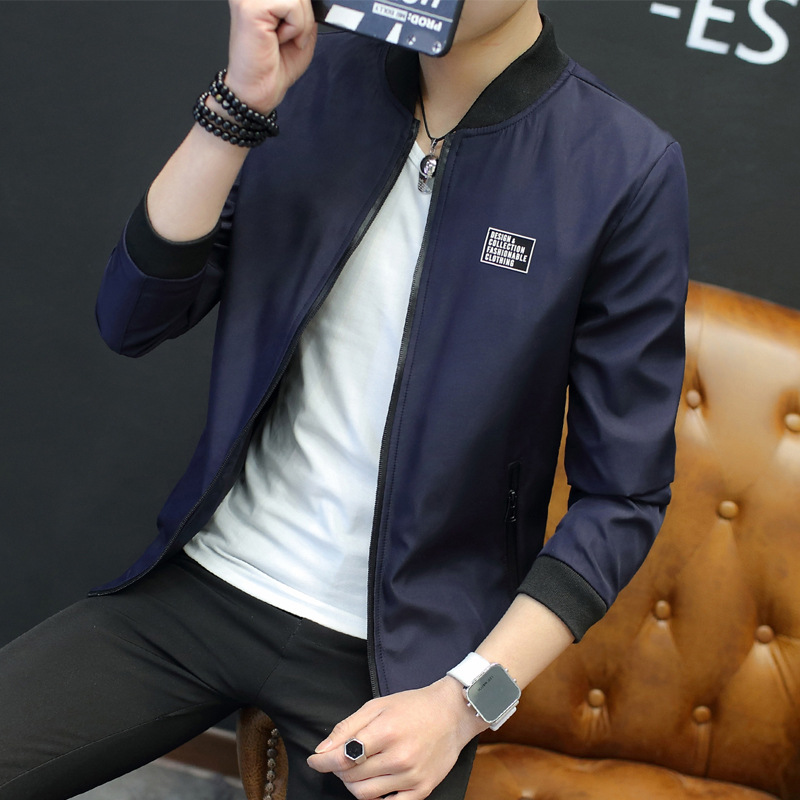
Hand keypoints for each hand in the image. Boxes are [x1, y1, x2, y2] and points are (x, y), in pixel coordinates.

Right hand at [225, 0, 317, 112]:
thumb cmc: (273, 66)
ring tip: (282, 39)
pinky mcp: (251, 7)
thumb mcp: (301, 28)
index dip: (303, 9)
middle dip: (304, 15)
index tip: (293, 28)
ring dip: (300, 23)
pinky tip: (278, 40)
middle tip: (288, 37)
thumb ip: (304, 7)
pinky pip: (292, 6)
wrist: (258, 90)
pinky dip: (295, 28)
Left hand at [306, 677, 486, 799]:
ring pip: (365, 795)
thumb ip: (347, 727)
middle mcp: (399, 757)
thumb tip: (321, 751)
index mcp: (386, 732)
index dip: (322, 762)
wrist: (452, 714)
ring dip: (353, 784)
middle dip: (339, 769)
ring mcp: (412, 777)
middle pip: (351, 777)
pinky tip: (374, 785)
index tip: (315, 760)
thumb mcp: (377, 705)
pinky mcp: (422, 790)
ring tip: (358, 769)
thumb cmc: (412, 706)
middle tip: (343, 758)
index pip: (342, 757)